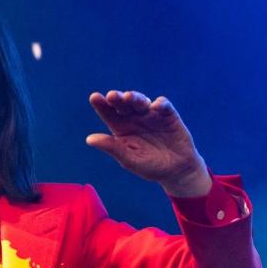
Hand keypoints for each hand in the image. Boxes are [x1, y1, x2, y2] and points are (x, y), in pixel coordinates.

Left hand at [86, 90, 211, 196]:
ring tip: (129, 97)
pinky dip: (160, 104)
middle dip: (118, 98)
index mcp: (121, 128)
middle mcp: (134, 118)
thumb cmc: (150, 167)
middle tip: (112, 96)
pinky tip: (155, 106)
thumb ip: (112, 147)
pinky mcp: (168, 114)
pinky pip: (163, 105)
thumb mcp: (130, 159)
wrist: (177, 170)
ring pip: (140, 100)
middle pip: (123, 104)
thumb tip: (89, 139)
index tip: (94, 97)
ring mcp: (151, 114)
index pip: (108, 113)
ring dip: (135, 97)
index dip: (101, 104)